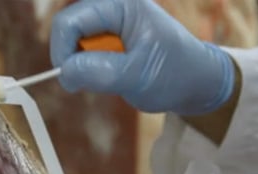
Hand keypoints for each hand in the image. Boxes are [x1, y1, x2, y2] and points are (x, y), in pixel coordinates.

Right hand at [50, 0, 234, 114]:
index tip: (69, 79)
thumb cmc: (175, 74)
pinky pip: (82, 53)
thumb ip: (101, 72)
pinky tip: (111, 75)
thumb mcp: (139, 75)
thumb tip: (65, 71)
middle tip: (88, 83)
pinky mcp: (107, 40)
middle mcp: (111, 8)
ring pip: (72, 44)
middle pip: (67, 30)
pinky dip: (89, 69)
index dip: (62, 50)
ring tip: (110, 77)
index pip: (70, 21)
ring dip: (82, 65)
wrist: (195, 82)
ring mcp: (108, 23)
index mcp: (120, 6)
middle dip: (72, 59)